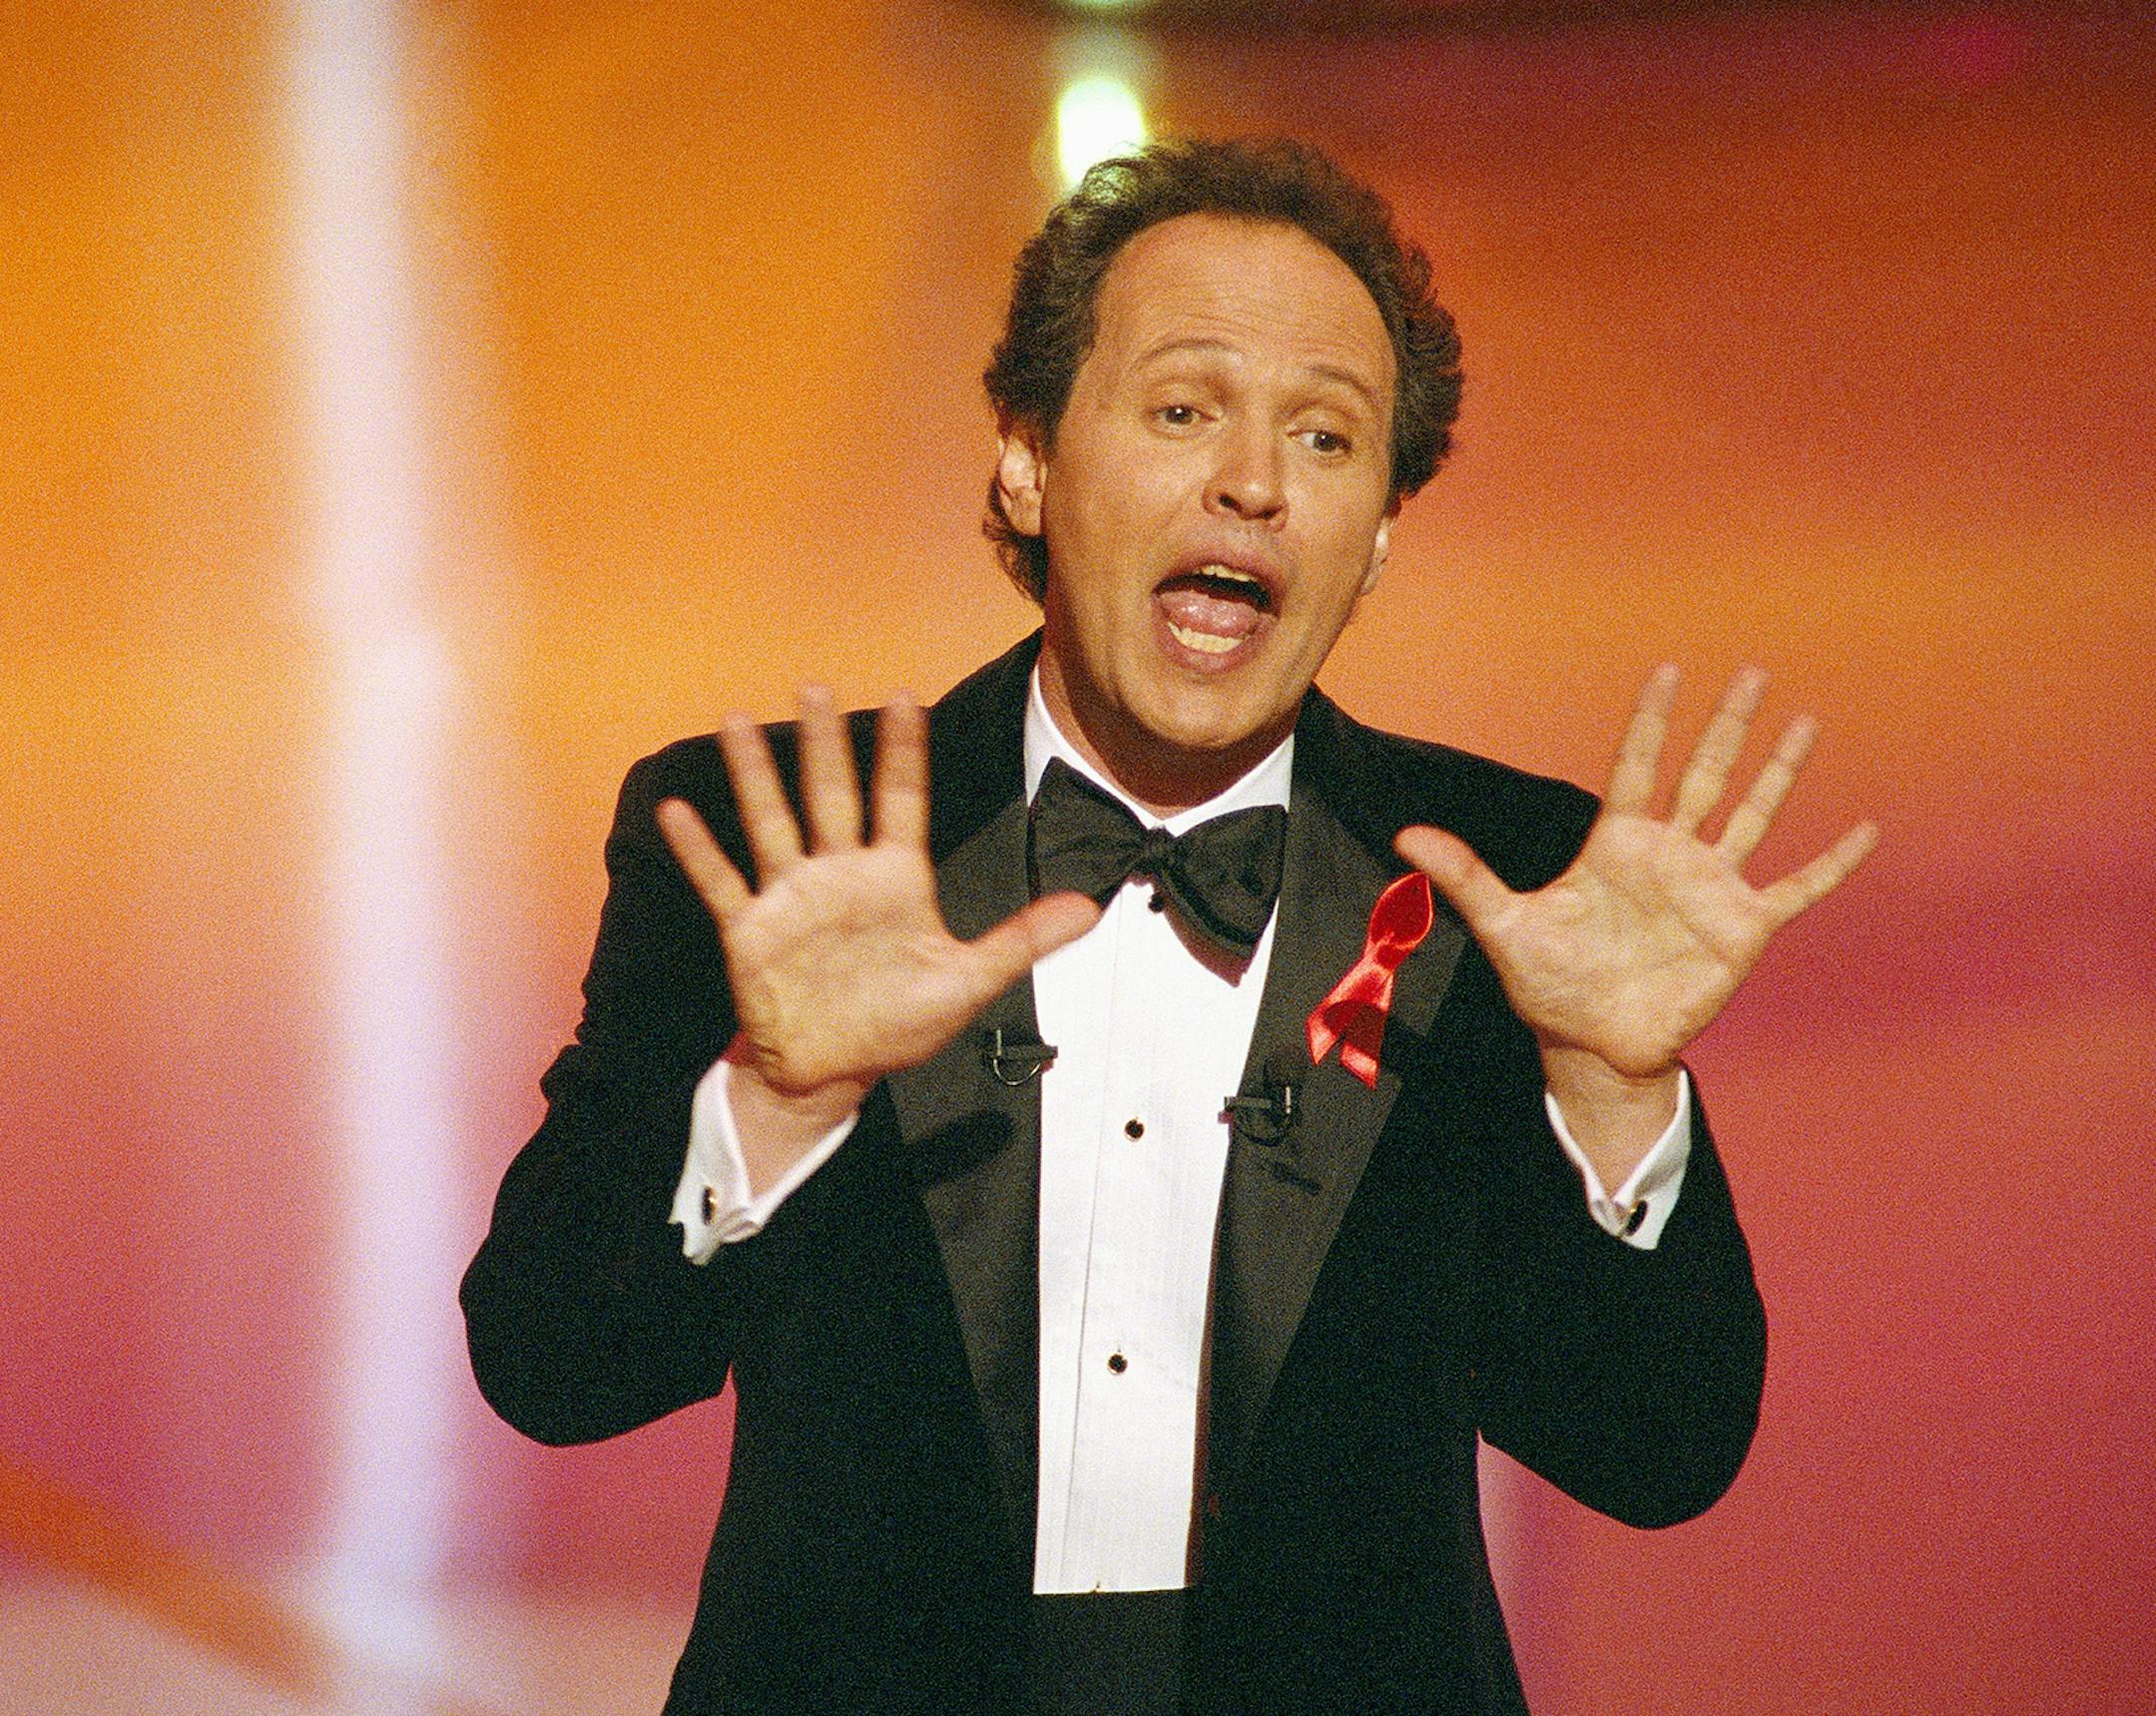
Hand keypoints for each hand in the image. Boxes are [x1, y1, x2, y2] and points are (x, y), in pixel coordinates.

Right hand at [657, 688, 1100, 1129]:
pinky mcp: (750, 929)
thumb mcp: (968, 982)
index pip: (902, 800)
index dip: (903, 752)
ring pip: (772, 821)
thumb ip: (1023, 940)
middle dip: (826, 744)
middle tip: (817, 685)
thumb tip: (1092, 910)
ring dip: (755, 775)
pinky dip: (699, 850)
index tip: (905, 698)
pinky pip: (722, 881)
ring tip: (739, 722)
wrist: (831, 1072)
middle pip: (832, 795)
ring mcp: (791, 897)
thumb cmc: (897, 1024)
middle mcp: (840, 874)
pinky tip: (677, 812)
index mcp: (895, 878)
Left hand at [1395, 666, 1877, 1088]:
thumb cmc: (1548, 983)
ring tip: (1806, 723)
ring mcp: (1709, 887)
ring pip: (1752, 814)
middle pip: (1704, 774)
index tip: (1669, 670)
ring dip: (1780, 771)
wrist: (1591, 1044)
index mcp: (1616, 844)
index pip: (1637, 767)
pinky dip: (1831, 863)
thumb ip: (1465, 877)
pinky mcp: (1742, 929)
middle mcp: (1669, 855)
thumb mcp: (1504, 925)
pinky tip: (1865, 830)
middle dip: (1726, 724)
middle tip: (1753, 670)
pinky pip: (1796, 888)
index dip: (1652, 721)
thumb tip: (1405, 836)